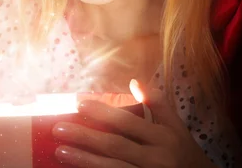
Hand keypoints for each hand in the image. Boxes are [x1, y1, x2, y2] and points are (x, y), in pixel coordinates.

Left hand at [52, 79, 215, 167]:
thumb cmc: (183, 153)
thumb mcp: (175, 127)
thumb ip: (158, 104)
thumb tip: (135, 81)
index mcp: (164, 137)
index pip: (128, 123)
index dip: (103, 113)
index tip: (79, 105)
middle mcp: (157, 159)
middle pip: (115, 146)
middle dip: (85, 137)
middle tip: (58, 129)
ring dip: (84, 160)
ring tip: (60, 151)